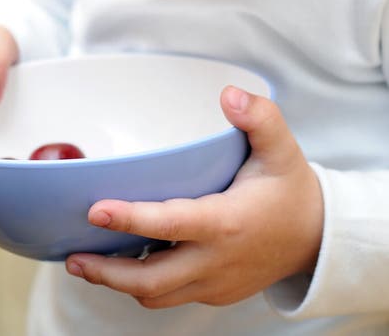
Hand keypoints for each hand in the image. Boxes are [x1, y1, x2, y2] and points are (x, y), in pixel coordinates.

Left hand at [65, 87, 323, 308]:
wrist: (316, 238)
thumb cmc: (291, 189)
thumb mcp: (282, 146)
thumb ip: (259, 117)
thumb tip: (229, 94)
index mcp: (228, 222)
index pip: (172, 224)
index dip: (132, 220)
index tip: (96, 210)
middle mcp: (217, 260)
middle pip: (152, 280)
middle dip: (107, 272)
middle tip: (72, 255)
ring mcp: (214, 283)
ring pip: (156, 295)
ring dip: (118, 282)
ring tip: (83, 262)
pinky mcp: (212, 292)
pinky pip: (170, 295)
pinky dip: (142, 283)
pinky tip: (122, 261)